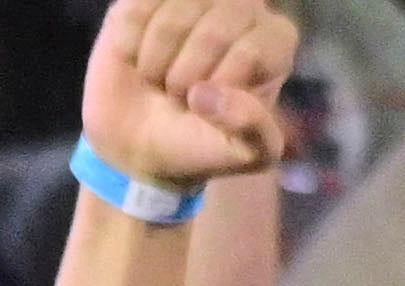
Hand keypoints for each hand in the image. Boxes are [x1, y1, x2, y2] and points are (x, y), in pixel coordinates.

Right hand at [81, 0, 297, 192]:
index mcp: (274, 40)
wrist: (139, 142)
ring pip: (173, 17)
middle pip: (214, 31)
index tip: (212, 108)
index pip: (252, 51)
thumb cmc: (199, 142)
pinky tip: (136, 59)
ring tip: (159, 80)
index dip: (224, 87)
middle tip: (180, 97)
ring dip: (156, 65)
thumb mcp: (244, 153)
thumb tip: (211, 95)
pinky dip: (130, 46)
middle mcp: (241, 7)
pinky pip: (137, 10)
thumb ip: (254, 130)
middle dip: (187, 79)